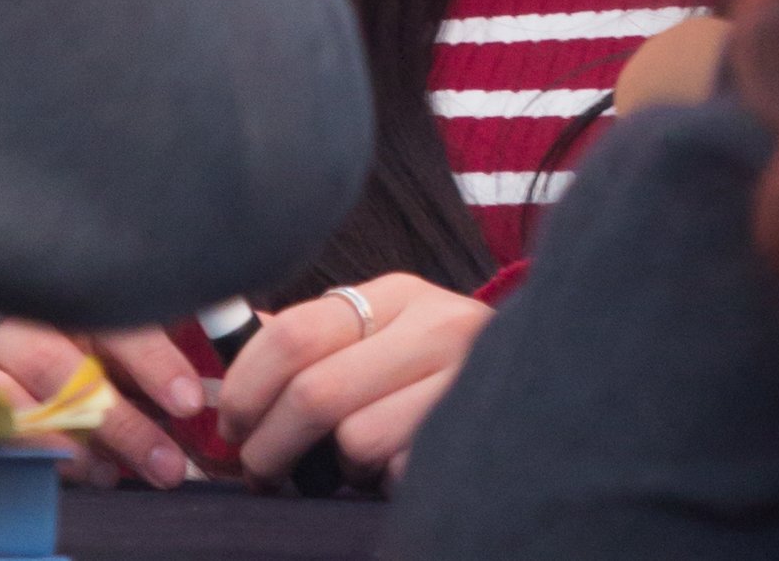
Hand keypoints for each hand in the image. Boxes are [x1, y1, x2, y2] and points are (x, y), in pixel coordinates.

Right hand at [0, 318, 203, 487]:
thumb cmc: (38, 332)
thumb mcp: (85, 327)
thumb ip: (129, 355)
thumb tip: (190, 396)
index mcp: (53, 283)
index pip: (109, 315)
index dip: (152, 360)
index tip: (188, 402)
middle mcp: (6, 307)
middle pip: (63, 365)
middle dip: (120, 421)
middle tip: (166, 463)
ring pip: (21, 404)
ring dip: (78, 449)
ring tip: (120, 473)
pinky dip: (34, 456)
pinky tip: (73, 470)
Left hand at [219, 274, 490, 484]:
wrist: (547, 379)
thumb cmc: (432, 368)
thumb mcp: (379, 334)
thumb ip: (315, 337)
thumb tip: (234, 335)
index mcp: (397, 294)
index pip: (295, 332)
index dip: (246, 387)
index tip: (230, 426)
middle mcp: (436, 323)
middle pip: (315, 392)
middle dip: (269, 447)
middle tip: (262, 471)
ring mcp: (464, 377)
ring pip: (356, 441)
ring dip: (339, 469)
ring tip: (353, 462)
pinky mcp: (478, 429)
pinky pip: (400, 474)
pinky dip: (385, 483)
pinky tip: (399, 467)